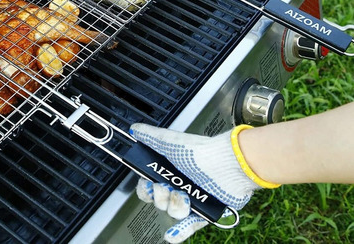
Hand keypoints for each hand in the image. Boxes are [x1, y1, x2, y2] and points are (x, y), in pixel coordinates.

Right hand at [129, 124, 264, 242]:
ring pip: (173, 211)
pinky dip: (179, 232)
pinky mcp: (205, 211)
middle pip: (159, 199)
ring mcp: (192, 198)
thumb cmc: (199, 151)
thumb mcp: (170, 141)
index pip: (149, 183)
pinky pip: (189, 226)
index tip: (149, 184)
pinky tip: (171, 235)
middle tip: (168, 188)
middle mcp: (179, 182)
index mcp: (169, 168)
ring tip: (186, 197)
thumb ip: (150, 136)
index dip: (146, 187)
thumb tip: (135, 130)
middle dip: (161, 196)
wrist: (227, 165)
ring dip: (176, 206)